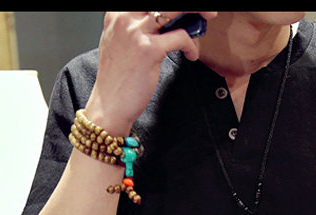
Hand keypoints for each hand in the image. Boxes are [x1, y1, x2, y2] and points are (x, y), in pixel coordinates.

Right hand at [85, 12, 217, 134]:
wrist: (110, 104)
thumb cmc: (118, 78)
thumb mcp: (122, 42)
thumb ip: (139, 27)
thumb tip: (168, 21)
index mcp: (117, 13)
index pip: (149, 2)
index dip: (171, 7)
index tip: (181, 11)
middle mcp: (124, 17)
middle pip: (164, 5)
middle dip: (187, 8)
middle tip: (205, 13)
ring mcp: (136, 32)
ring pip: (174, 11)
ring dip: (194, 16)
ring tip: (202, 25)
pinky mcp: (149, 50)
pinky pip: (180, 37)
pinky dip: (191, 45)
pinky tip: (191, 55)